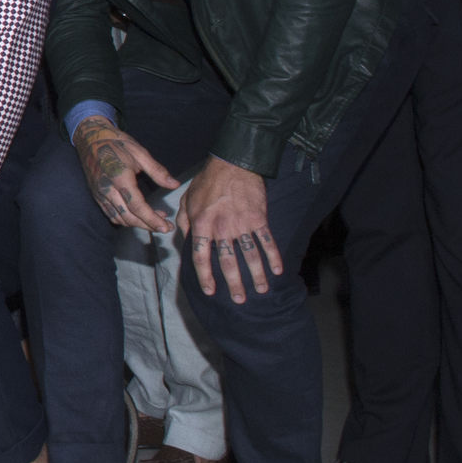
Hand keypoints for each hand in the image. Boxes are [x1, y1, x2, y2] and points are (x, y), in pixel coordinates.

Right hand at [72, 117, 175, 232]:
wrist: (91, 139)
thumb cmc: (116, 143)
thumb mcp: (140, 153)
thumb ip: (158, 171)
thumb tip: (174, 185)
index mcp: (120, 178)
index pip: (137, 206)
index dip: (152, 219)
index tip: (166, 226)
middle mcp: (108, 189)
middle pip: (128, 217)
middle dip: (148, 226)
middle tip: (165, 228)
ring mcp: (100, 194)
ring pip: (119, 218)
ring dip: (138, 224)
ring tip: (154, 222)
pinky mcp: (97, 196)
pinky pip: (111, 214)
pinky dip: (125, 220)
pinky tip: (137, 217)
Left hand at [180, 156, 279, 300]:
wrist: (233, 163)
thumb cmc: (207, 181)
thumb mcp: (186, 199)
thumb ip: (184, 222)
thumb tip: (184, 242)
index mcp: (201, 224)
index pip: (200, 257)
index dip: (204, 276)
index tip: (210, 291)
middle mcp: (221, 228)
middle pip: (227, 262)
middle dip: (234, 284)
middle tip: (239, 299)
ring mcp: (242, 224)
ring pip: (250, 256)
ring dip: (257, 275)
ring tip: (262, 290)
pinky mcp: (259, 218)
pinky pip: (267, 241)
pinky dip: (273, 256)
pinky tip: (277, 270)